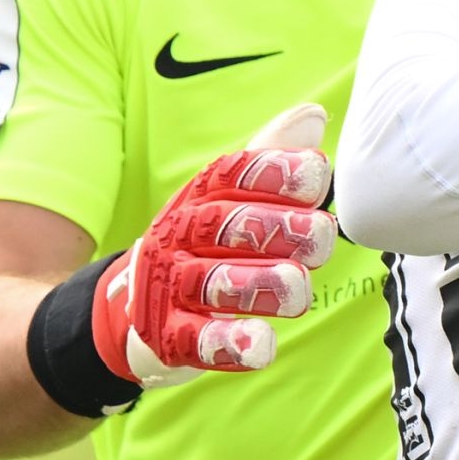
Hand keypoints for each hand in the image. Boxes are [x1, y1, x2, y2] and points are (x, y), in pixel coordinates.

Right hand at [92, 104, 335, 386]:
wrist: (138, 304)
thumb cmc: (212, 240)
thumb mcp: (236, 195)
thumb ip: (274, 159)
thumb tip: (313, 115)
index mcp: (204, 195)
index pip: (234, 174)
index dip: (275, 172)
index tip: (315, 174)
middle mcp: (182, 235)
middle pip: (228, 227)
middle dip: (279, 229)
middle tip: (320, 235)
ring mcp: (172, 288)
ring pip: (215, 284)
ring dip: (260, 285)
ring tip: (296, 287)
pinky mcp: (170, 339)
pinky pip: (198, 342)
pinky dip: (230, 344)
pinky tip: (260, 344)